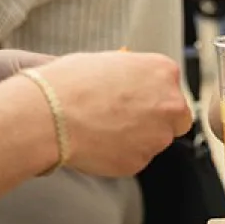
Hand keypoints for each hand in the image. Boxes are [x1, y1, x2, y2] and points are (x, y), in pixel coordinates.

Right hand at [30, 51, 191, 177]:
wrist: (49, 114)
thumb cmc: (70, 82)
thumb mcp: (109, 62)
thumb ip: (134, 73)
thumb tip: (133, 80)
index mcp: (164, 71)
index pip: (172, 89)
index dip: (153, 97)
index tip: (135, 100)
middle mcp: (170, 103)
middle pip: (176, 119)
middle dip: (157, 121)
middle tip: (125, 121)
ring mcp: (157, 136)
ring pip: (155, 141)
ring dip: (137, 139)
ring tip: (102, 130)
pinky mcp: (139, 161)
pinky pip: (134, 159)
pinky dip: (120, 156)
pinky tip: (96, 144)